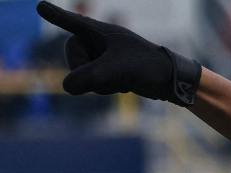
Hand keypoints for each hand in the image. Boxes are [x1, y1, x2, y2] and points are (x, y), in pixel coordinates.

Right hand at [36, 1, 201, 105]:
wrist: (171, 80)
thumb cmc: (147, 67)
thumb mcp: (116, 70)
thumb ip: (89, 77)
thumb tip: (66, 87)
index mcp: (98, 31)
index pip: (70, 22)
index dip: (55, 15)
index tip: (40, 7)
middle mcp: (97, 41)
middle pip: (72, 61)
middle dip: (90, 74)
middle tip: (115, 73)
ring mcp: (101, 57)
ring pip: (83, 76)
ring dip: (102, 83)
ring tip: (124, 77)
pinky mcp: (108, 71)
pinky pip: (94, 84)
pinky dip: (108, 88)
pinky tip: (125, 84)